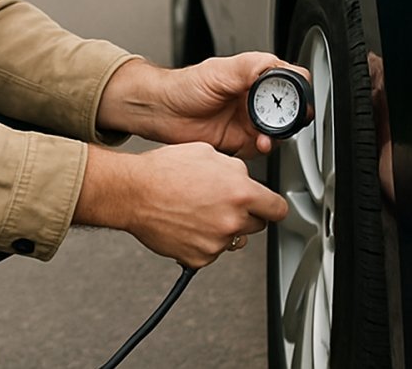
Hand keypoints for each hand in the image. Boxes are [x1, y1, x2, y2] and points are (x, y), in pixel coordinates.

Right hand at [75, 142, 288, 268]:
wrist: (134, 193)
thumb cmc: (164, 170)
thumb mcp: (208, 153)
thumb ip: (235, 169)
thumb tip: (244, 178)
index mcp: (240, 192)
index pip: (277, 209)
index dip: (273, 207)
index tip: (270, 208)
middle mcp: (232, 220)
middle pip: (257, 225)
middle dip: (244, 214)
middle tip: (221, 202)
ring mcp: (216, 242)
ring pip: (232, 239)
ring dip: (222, 228)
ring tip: (197, 211)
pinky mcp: (199, 258)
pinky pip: (211, 251)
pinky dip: (202, 242)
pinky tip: (187, 224)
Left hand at [99, 53, 310, 159]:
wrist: (162, 112)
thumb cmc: (185, 86)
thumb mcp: (220, 71)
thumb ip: (250, 67)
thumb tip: (275, 66)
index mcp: (254, 77)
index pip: (289, 80)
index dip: (299, 91)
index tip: (297, 101)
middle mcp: (254, 99)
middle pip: (288, 110)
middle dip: (291, 118)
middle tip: (286, 123)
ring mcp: (248, 121)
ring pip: (277, 131)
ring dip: (277, 136)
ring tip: (265, 137)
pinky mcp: (240, 141)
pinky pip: (261, 148)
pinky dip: (263, 149)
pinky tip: (257, 145)